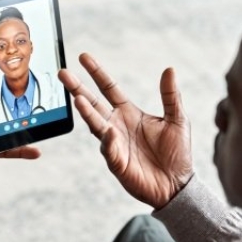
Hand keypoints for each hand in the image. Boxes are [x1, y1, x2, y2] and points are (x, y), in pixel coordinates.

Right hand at [58, 53, 192, 208]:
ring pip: (95, 124)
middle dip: (78, 88)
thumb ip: (170, 96)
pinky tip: (109, 132)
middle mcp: (116, 124)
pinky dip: (108, 141)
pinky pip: (109, 149)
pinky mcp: (117, 162)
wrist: (178, 184)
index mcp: (128, 112)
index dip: (96, 72)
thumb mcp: (177, 119)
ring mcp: (114, 143)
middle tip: (63, 74)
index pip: (108, 88)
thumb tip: (169, 69)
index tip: (83, 57)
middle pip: (93, 103)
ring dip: (86, 112)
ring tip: (78, 98)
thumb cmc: (176, 152)